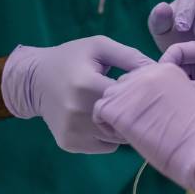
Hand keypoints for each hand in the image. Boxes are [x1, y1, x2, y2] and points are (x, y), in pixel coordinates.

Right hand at [1, 36, 152, 152]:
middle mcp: (77, 111)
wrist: (34, 79)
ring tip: (113, 108)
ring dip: (121, 127)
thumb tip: (160, 70)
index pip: (128, 98)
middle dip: (134, 114)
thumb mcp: (98, 47)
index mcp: (86, 84)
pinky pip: (104, 146)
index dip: (140, 94)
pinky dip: (107, 136)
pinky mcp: (69, 143)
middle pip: (124, 122)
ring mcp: (72, 130)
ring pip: (117, 139)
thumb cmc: (71, 58)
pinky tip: (98, 119)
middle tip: (134, 101)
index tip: (144, 88)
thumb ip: (130, 56)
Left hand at [93, 61, 194, 192]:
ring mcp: (129, 88)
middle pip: (123, 84)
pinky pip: (100, 111)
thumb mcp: (186, 101)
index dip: (140, 98)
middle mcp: (145, 72)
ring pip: (109, 96)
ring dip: (116, 113)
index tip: (149, 116)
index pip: (140, 77)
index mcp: (165, 68)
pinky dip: (106, 124)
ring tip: (132, 132)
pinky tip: (122, 135)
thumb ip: (166, 94)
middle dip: (126, 104)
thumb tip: (150, 104)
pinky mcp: (116, 106)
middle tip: (138, 125)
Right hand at [161, 40, 194, 154]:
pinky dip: (184, 101)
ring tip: (165, 105)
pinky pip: (192, 94)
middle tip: (156, 95)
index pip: (179, 50)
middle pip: (178, 65)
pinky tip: (177, 111)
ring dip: (176, 90)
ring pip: (184, 81)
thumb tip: (169, 92)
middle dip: (168, 77)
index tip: (156, 81)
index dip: (165, 63)